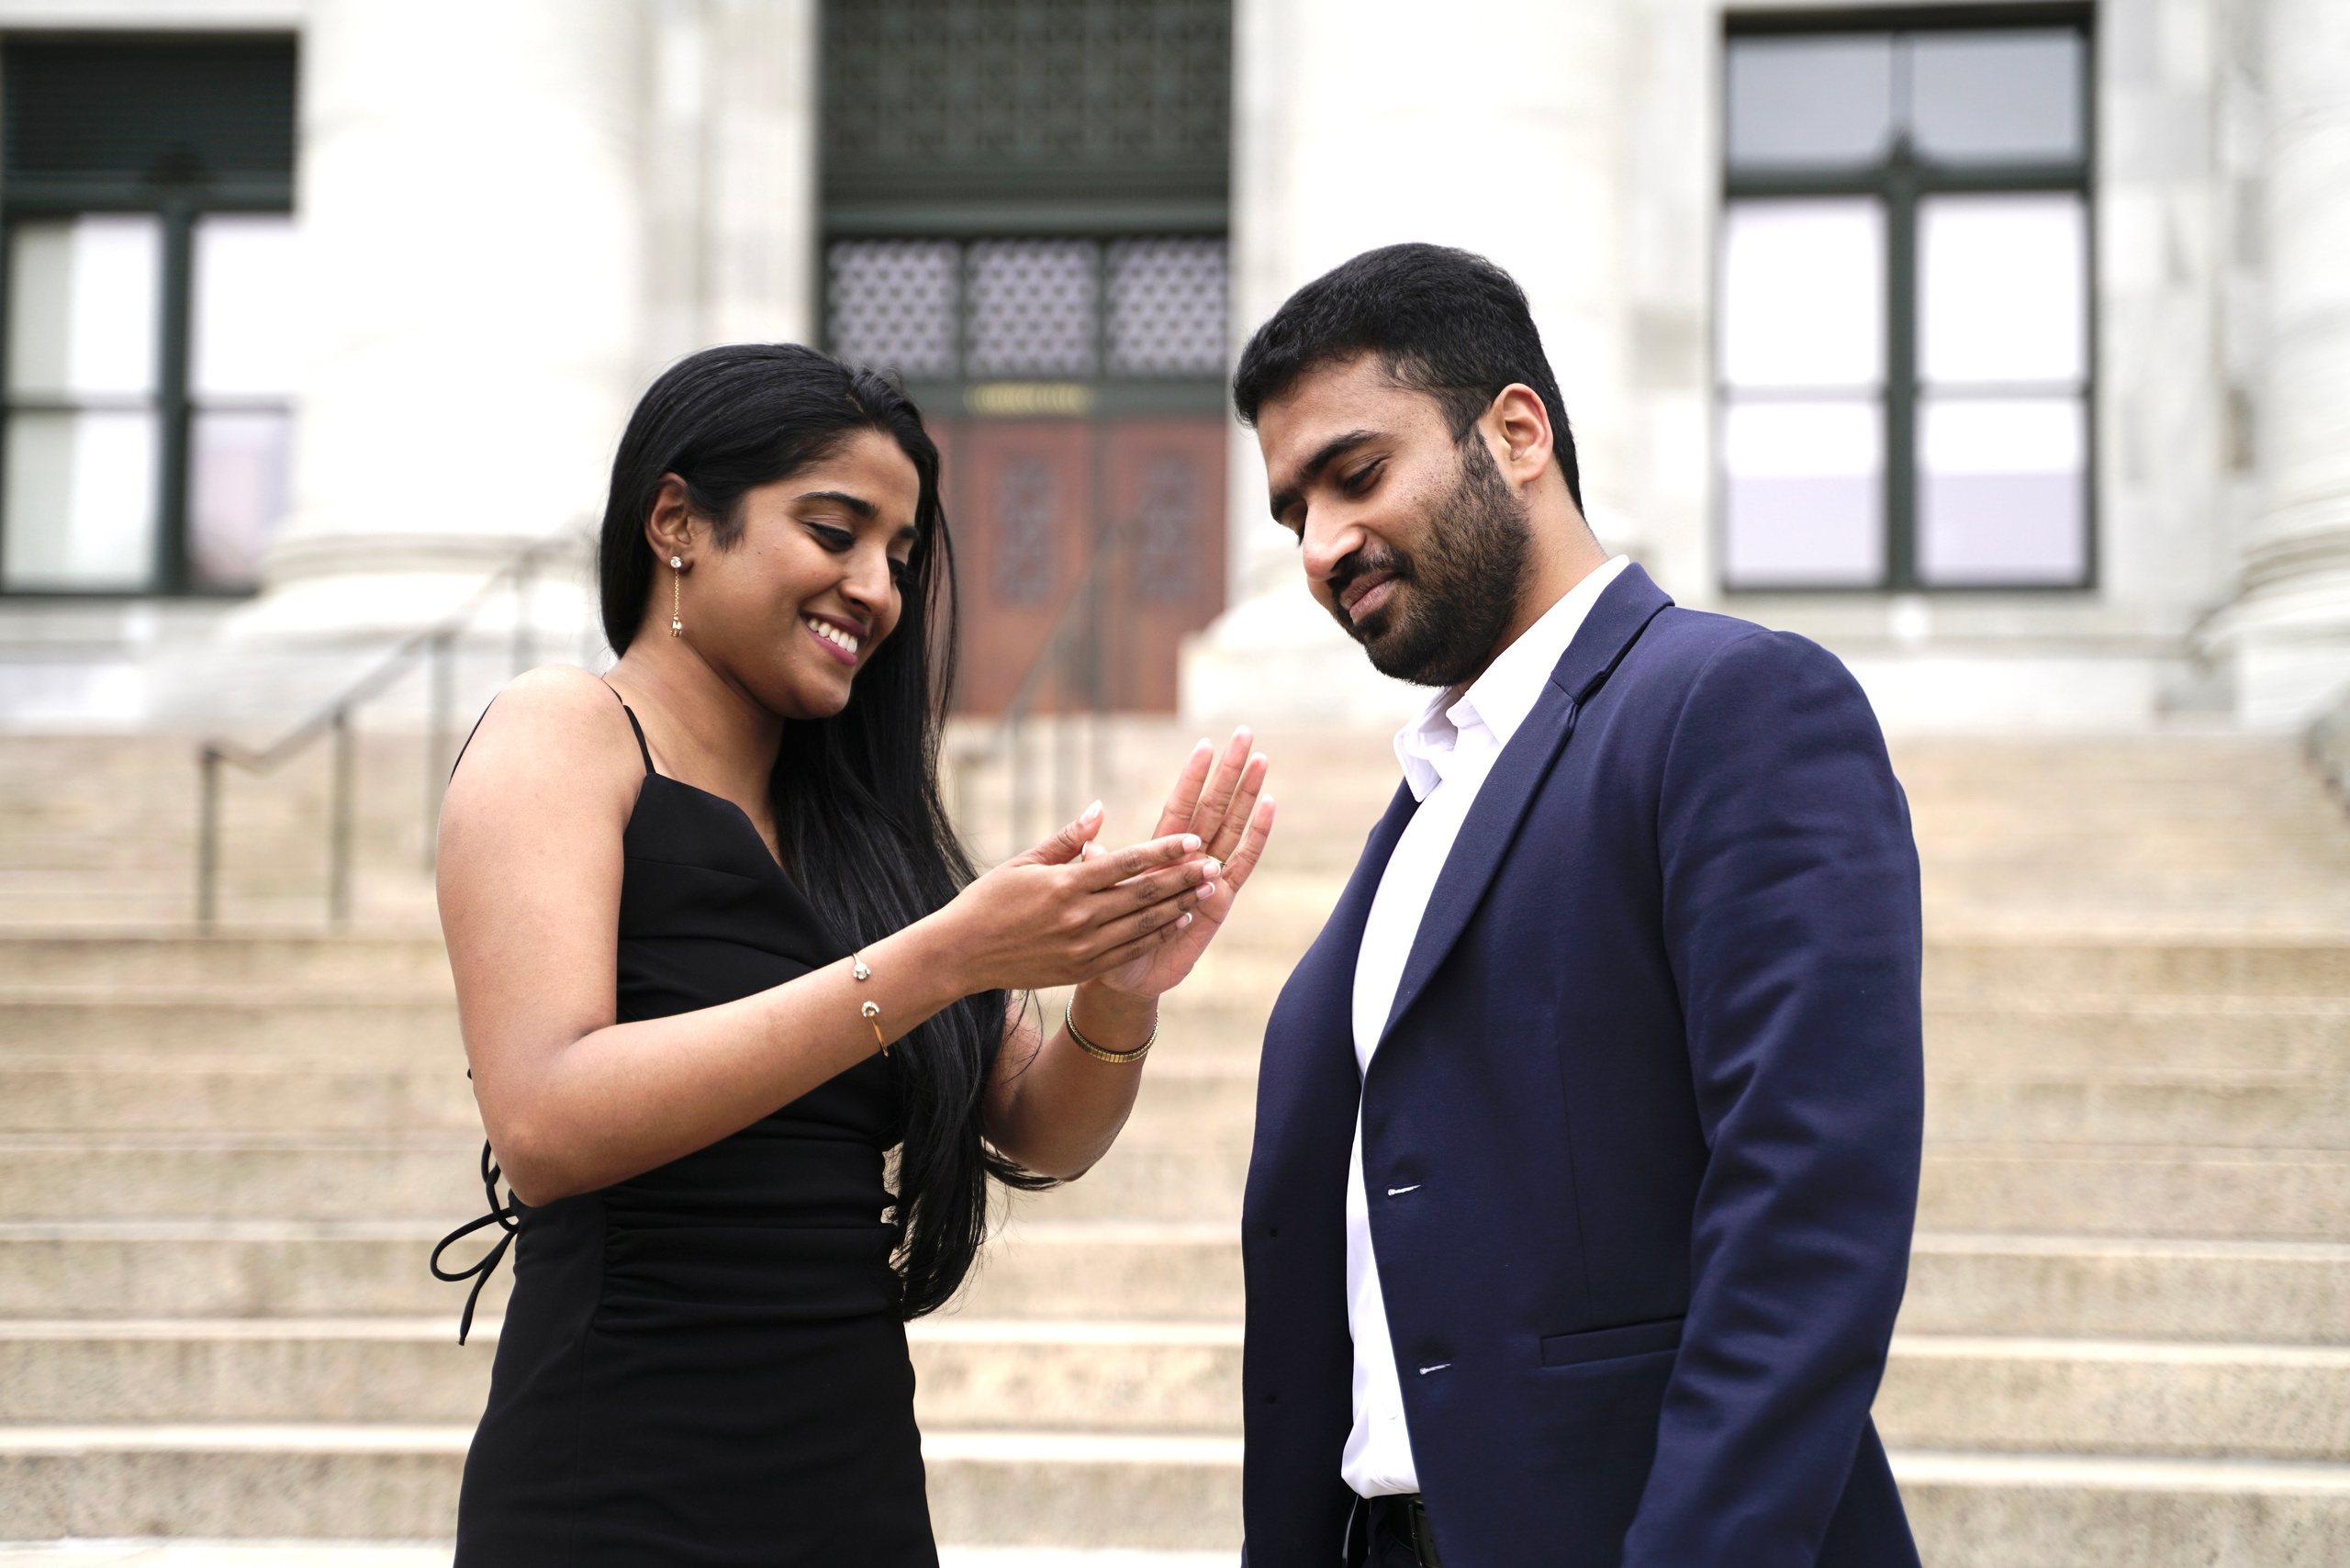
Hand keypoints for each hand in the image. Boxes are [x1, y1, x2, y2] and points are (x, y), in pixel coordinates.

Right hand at [934, 802, 1211, 993]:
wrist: (961, 954)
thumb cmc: (988, 900)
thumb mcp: (1023, 862)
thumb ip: (1068, 838)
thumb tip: (1100, 808)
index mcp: (1064, 884)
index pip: (1125, 863)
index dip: (1163, 851)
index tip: (1193, 839)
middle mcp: (1078, 917)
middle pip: (1143, 894)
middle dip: (1183, 878)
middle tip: (1215, 864)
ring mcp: (1081, 947)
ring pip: (1143, 925)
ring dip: (1179, 906)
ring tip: (1208, 889)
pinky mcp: (1080, 969)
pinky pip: (1129, 950)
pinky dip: (1158, 935)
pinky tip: (1180, 921)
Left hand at [1090, 727, 1274, 998]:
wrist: (1124, 976)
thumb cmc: (1106, 932)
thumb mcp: (1096, 893)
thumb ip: (1099, 863)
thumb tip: (1090, 833)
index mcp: (1159, 852)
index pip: (1180, 804)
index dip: (1192, 776)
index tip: (1205, 743)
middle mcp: (1188, 858)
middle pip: (1213, 805)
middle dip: (1228, 771)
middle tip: (1244, 734)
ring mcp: (1208, 876)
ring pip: (1232, 825)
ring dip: (1246, 793)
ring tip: (1261, 759)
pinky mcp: (1221, 898)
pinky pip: (1242, 861)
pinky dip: (1256, 834)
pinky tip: (1268, 805)